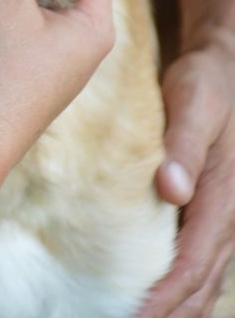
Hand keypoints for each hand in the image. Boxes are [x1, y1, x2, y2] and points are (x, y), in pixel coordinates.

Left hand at [138, 33, 234, 316]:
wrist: (223, 66)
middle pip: (202, 281)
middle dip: (170, 311)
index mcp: (225, 194)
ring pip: (205, 276)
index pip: (194, 261)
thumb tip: (172, 191)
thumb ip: (184, 145)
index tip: (135, 316)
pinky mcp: (209, 208)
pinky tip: (160, 295)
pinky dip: (182, 285)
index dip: (166, 295)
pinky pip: (201, 258)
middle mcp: (228, 213)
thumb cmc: (204, 83)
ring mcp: (222, 214)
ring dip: (178, 305)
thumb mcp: (194, 104)